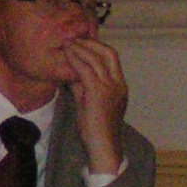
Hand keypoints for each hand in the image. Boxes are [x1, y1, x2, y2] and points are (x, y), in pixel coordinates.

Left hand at [63, 37, 127, 176]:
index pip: (112, 58)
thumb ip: (83, 88)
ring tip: (67, 44)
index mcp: (120, 86)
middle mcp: (118, 84)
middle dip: (91, 43)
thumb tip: (71, 75)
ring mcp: (110, 88)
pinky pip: (86, 71)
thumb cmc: (95, 130)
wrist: (103, 148)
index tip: (83, 42)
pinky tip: (66, 57)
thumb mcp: (89, 104)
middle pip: (108, 53)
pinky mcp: (98, 94)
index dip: (98, 46)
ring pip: (96, 59)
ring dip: (80, 49)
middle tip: (74, 39)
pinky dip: (75, 61)